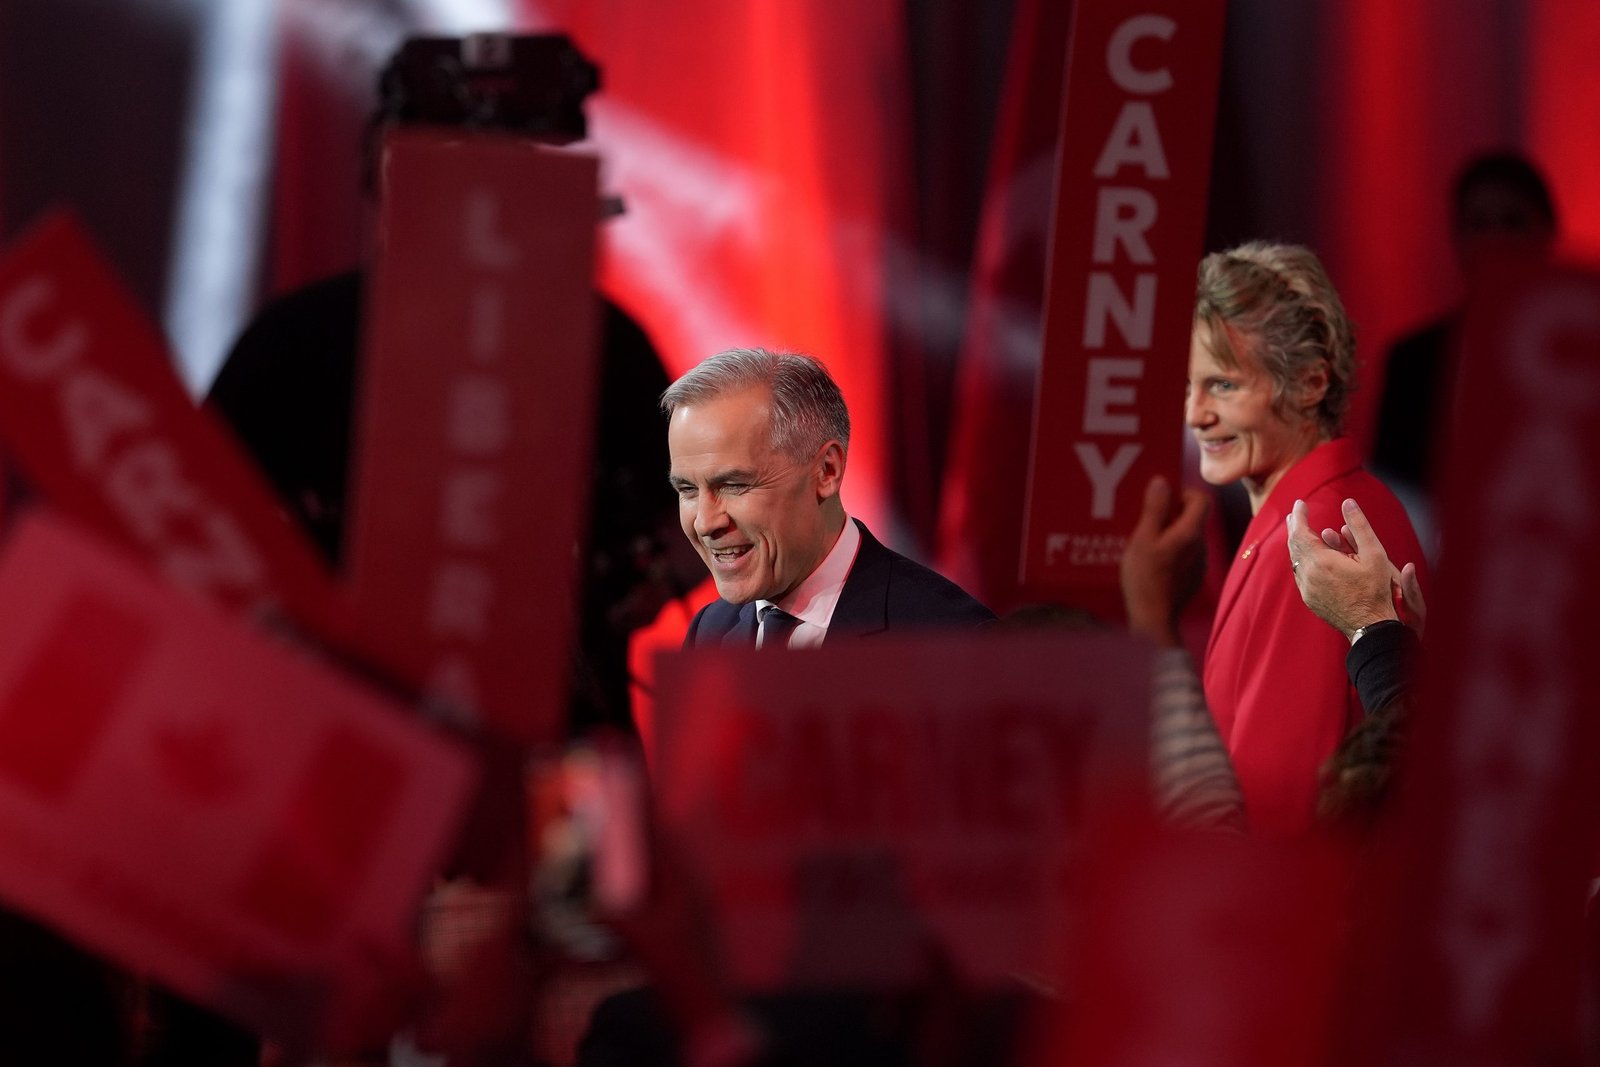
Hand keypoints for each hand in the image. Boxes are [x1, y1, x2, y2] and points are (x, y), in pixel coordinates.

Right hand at [1120, 476, 1208, 647]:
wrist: (1153, 620)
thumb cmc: (1144, 578)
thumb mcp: (1142, 539)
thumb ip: (1155, 509)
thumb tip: (1162, 481)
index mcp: (1191, 533)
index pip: (1201, 498)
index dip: (1184, 492)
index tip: (1163, 498)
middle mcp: (1201, 546)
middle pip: (1194, 517)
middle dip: (1172, 513)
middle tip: (1147, 519)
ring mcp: (1199, 564)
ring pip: (1188, 536)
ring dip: (1171, 533)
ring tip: (1146, 542)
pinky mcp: (1193, 578)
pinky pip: (1186, 554)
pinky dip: (1172, 551)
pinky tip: (1153, 562)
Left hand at [1287, 497, 1423, 640]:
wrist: (1370, 626)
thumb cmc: (1376, 590)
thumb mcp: (1375, 554)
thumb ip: (1360, 526)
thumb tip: (1348, 502)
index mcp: (1322, 562)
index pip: (1301, 532)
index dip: (1300, 516)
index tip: (1300, 503)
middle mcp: (1308, 575)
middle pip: (1294, 545)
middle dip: (1295, 527)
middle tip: (1296, 513)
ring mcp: (1306, 589)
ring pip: (1295, 560)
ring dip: (1297, 544)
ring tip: (1300, 531)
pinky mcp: (1309, 599)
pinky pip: (1300, 574)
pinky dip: (1301, 560)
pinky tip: (1307, 556)